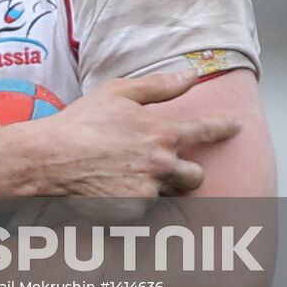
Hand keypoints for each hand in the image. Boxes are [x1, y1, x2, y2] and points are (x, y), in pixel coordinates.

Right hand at [35, 69, 239, 203]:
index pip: (206, 131)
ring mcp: (149, 190)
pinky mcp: (133, 211)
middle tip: (160, 164)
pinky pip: (143, 208)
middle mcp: (162, 164)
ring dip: (157, 185)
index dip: (224, 127)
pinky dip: (132, 199)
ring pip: (168, 192)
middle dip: (186, 171)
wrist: (50, 157)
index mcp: (162, 133)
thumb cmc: (81, 121)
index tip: (236, 127)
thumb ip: (160, 86)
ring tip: (126, 174)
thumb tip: (190, 75)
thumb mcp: (118, 92)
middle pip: (195, 176)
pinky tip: (111, 187)